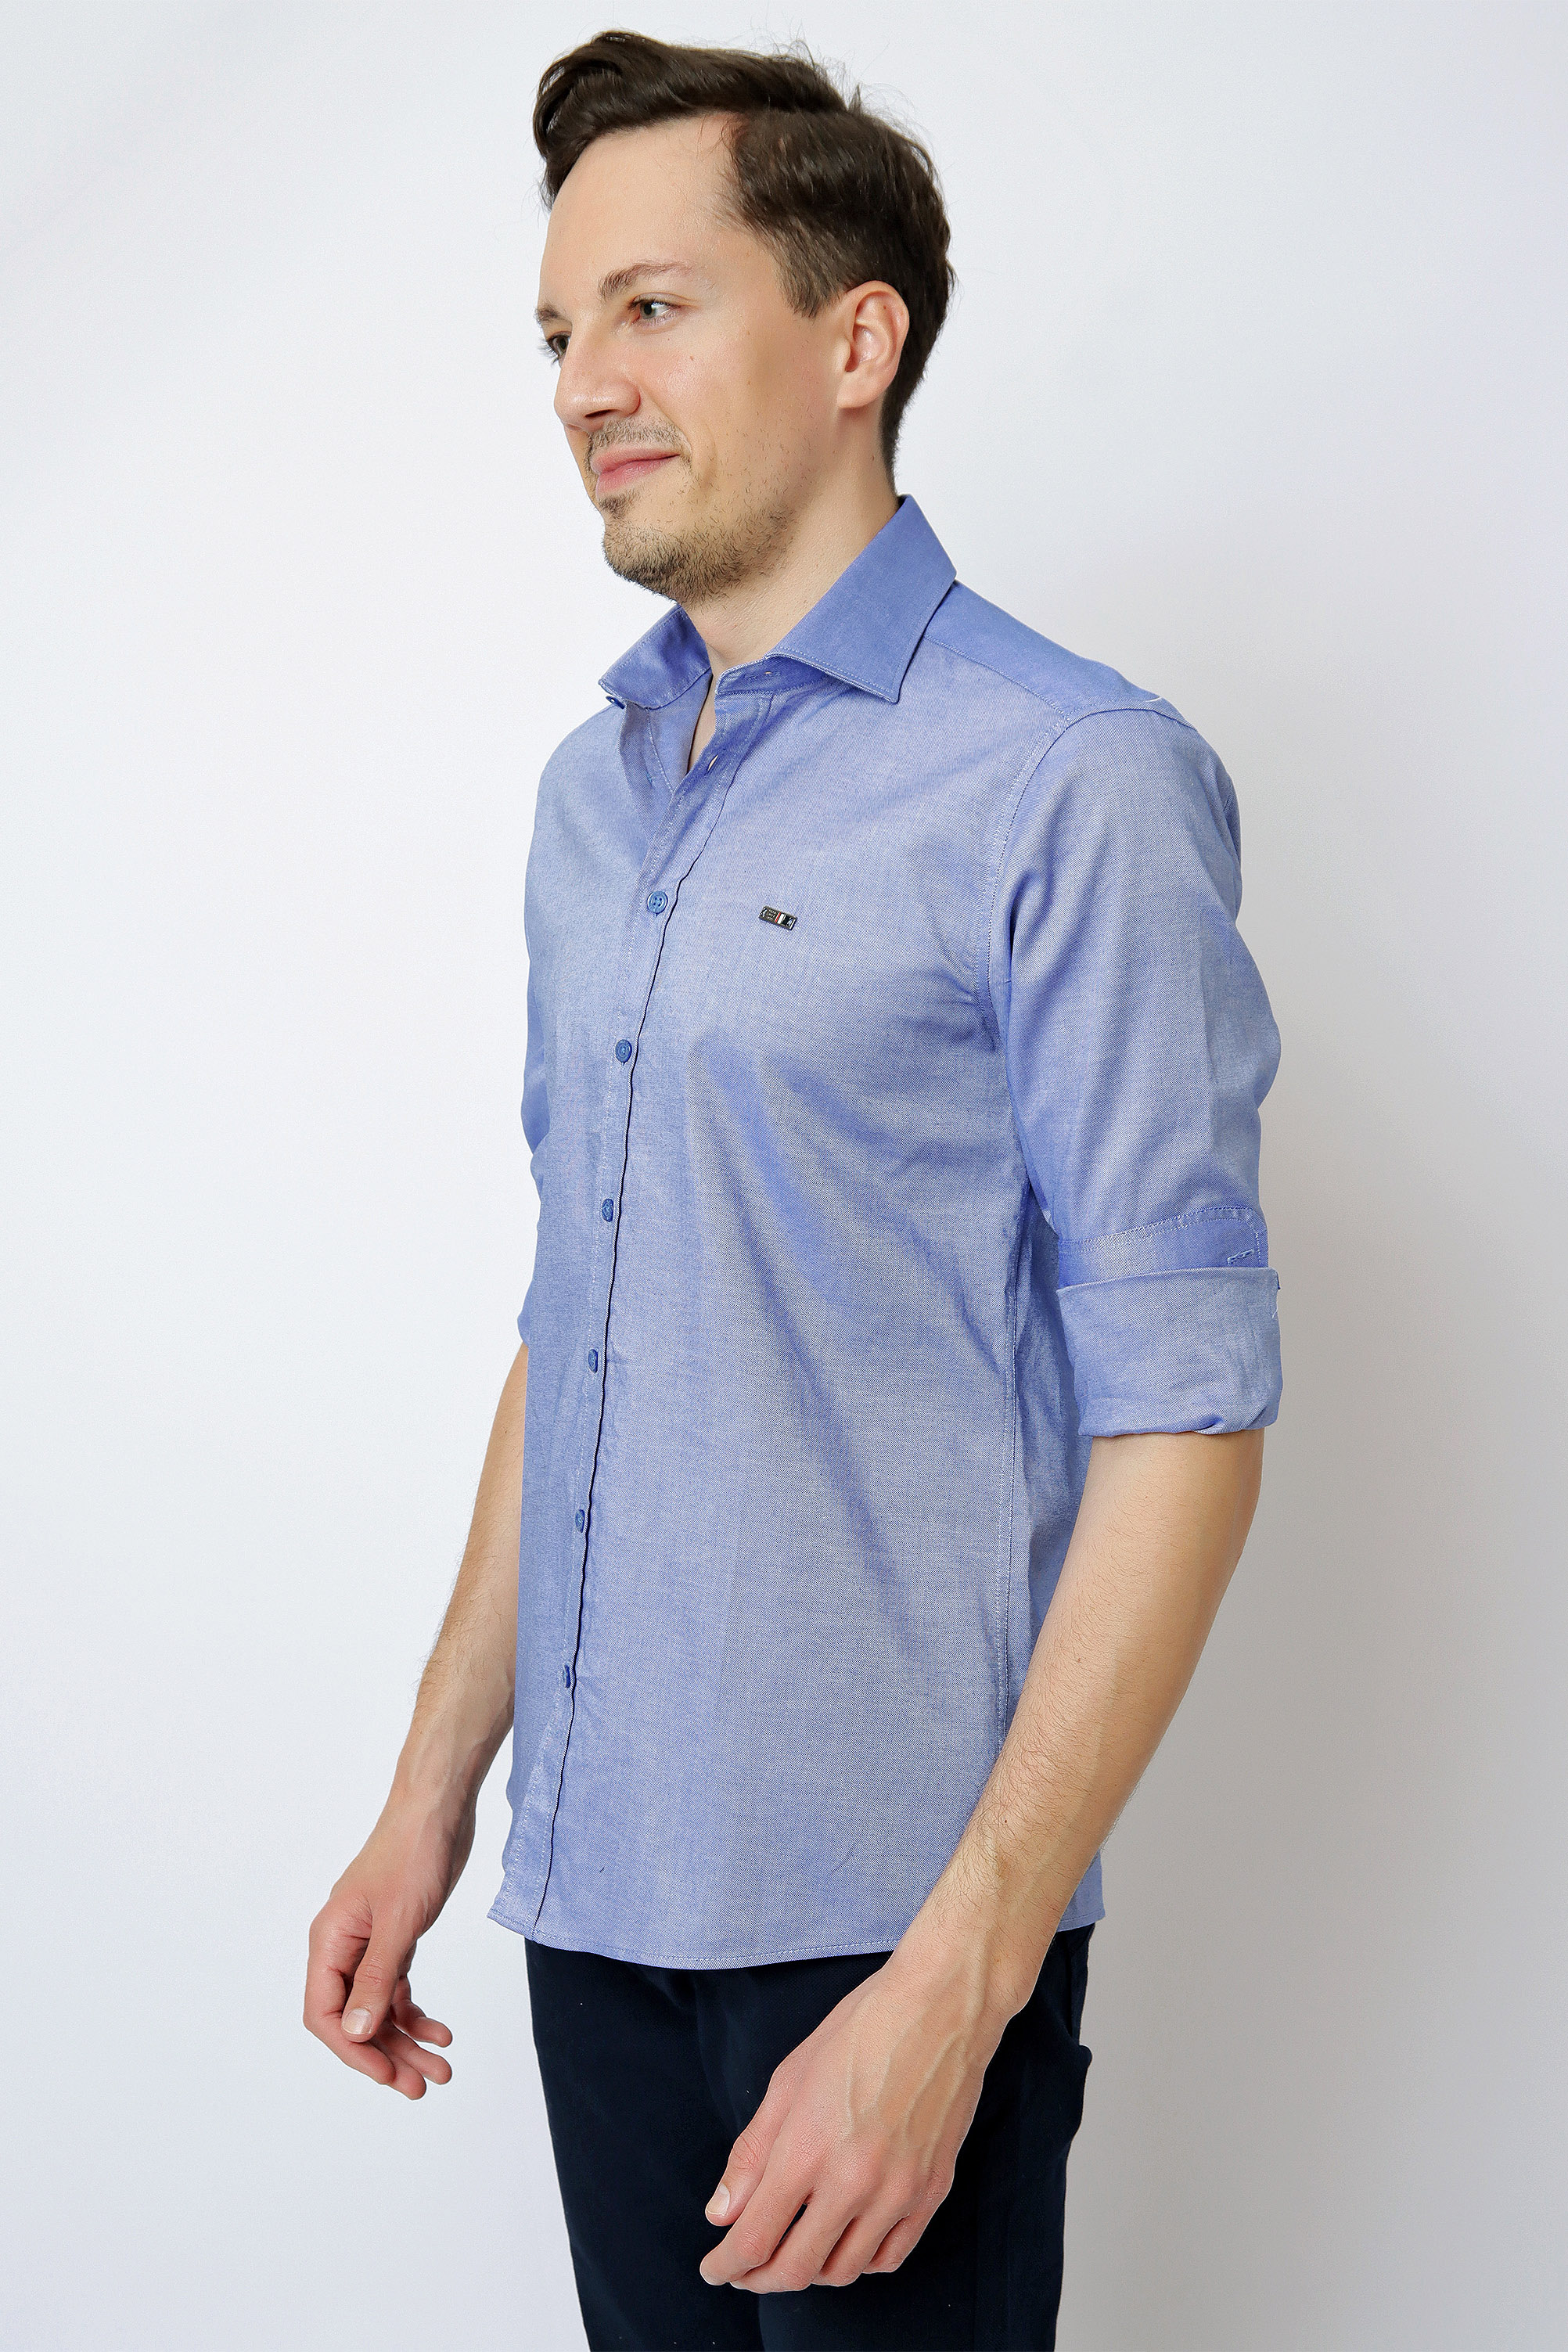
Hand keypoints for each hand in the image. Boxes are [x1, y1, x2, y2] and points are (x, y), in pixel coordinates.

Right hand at [303, 1805, 471, 2098]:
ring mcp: (369, 1943)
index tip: (389, 2075)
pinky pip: (397, 1988)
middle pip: (356, 2019)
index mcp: (330, 1941)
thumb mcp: (399, 1921)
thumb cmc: (414, 1852)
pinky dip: (416, 2012)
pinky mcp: (395, 1936)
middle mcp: (343, 1947)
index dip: (354, 2051)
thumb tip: (357, 2034)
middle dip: (388, 2055)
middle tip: (424, 2085)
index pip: (326, 2014)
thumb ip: (376, 1978)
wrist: (439, 1807)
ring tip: (441, 2069)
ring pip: (378, 2008)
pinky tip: (441, 2031)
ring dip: (407, 2040)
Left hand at [697, 1936, 1009, 2292]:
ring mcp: (899, 2192)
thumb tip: (722, 2214)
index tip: (713, 2268)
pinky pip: (889, 2257)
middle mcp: (854, 2181)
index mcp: (808, 2149)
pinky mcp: (932, 2191)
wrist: (941, 2006)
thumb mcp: (789, 2079)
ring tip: (791, 2252)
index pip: (754, 2239)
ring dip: (808, 2273)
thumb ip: (752, 2153)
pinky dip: (858, 2263)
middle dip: (758, 2279)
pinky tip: (842, 2242)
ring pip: (843, 2271)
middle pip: (796, 2269)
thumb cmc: (861, 2029)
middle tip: (743, 2271)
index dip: (726, 2265)